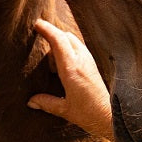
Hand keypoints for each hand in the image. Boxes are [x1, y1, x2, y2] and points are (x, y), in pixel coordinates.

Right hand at [28, 18, 113, 139]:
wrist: (111, 117)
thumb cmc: (89, 114)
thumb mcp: (64, 110)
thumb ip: (46, 103)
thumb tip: (30, 101)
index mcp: (72, 69)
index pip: (59, 41)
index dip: (47, 29)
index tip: (36, 24)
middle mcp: (82, 61)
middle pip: (66, 35)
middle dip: (52, 34)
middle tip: (40, 42)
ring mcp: (89, 62)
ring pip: (73, 41)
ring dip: (60, 43)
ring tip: (50, 62)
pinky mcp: (93, 66)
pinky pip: (79, 49)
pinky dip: (68, 50)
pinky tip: (62, 66)